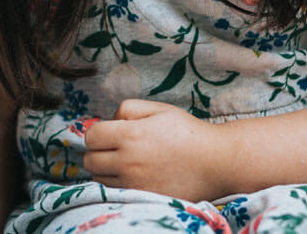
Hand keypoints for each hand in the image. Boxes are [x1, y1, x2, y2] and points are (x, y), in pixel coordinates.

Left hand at [83, 99, 226, 200]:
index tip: (108, 133)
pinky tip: (132, 176)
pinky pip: (115, 194)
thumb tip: (110, 122)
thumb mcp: (158, 108)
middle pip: (90, 161)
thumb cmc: (187, 132)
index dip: (97, 133)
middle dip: (97, 152)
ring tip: (124, 163)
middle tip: (113, 148)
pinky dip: (117, 185)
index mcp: (130, 135)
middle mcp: (128, 162)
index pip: (91, 137)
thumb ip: (128, 108)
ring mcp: (135, 184)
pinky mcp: (143, 199)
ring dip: (105, 170)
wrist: (216, 162)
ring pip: (99, 180)